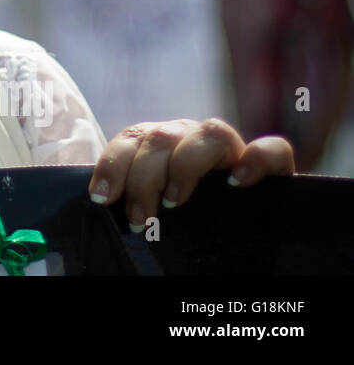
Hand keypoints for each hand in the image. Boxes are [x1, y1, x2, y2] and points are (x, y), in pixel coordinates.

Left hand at [87, 118, 295, 231]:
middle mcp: (193, 140)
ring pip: (211, 132)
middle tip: (139, 219)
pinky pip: (272, 149)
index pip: (132, 137)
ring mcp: (233, 151)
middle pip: (164, 137)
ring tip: (175, 201)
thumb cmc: (179, 222)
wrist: (234, 241)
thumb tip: (100, 202)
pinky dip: (256, 160)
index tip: (101, 197)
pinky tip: (236, 182)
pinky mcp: (273, 169)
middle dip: (143, 177)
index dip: (113, 163)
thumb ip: (128, 194)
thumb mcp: (150, 204)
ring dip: (186, 165)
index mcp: (161, 145)